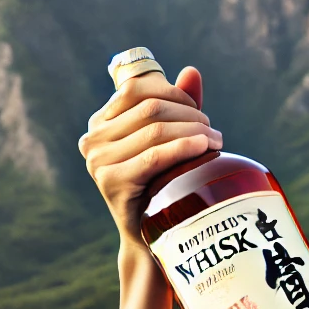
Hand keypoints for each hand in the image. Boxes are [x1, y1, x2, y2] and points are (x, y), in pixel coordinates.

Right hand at [78, 65, 221, 244]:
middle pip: (150, 108)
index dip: (173, 93)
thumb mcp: (169, 140)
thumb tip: (191, 71)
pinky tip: (204, 148)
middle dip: (189, 114)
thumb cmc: (162, 184)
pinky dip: (183, 147)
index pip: (138, 88)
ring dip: (193, 130)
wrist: (150, 236)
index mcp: (101, 122)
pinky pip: (154, 156)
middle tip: (213, 131)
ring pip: (154, 130)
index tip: (198, 110)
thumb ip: (177, 106)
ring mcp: (98, 160)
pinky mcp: (111, 181)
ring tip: (216, 141)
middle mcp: (93, 138)